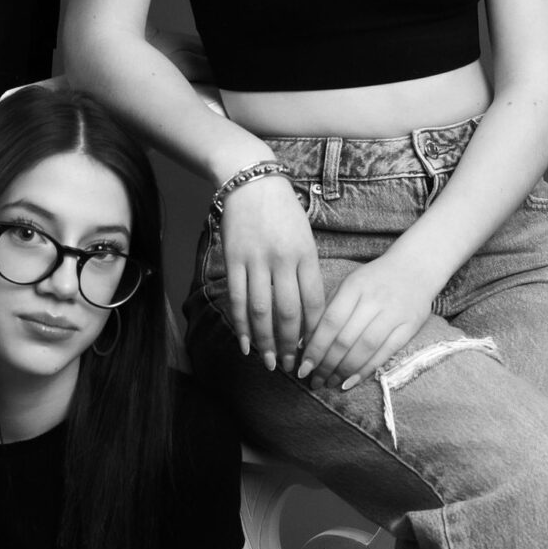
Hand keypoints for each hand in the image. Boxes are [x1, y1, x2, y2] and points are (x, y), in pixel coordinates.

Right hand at [220, 175, 322, 373]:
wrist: (251, 182)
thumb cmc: (283, 212)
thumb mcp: (305, 237)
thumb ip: (307, 271)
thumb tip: (307, 312)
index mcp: (306, 255)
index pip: (313, 302)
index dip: (313, 331)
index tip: (312, 350)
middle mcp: (282, 260)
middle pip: (288, 313)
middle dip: (289, 344)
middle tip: (290, 366)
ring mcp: (256, 261)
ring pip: (261, 311)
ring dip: (265, 341)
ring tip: (268, 362)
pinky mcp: (233, 260)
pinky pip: (236, 299)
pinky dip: (240, 324)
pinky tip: (245, 343)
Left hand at [298, 244, 439, 391]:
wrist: (417, 266)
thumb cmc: (375, 279)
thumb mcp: (349, 283)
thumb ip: (328, 308)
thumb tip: (305, 341)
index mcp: (354, 286)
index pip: (330, 322)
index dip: (315, 347)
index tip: (303, 367)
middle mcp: (374, 300)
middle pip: (346, 338)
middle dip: (326, 364)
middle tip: (314, 381)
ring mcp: (394, 314)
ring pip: (365, 348)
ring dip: (344, 370)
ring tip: (330, 383)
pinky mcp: (410, 326)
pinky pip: (386, 353)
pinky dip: (366, 369)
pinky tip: (351, 381)